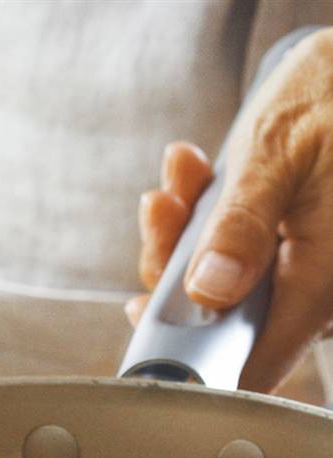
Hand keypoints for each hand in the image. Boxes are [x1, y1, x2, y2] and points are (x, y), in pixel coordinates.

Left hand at [129, 29, 332, 393]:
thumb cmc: (332, 96)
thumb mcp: (279, 153)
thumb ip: (242, 226)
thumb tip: (210, 290)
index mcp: (324, 281)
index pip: (252, 361)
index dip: (191, 353)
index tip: (143, 311)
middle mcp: (318, 290)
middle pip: (221, 318)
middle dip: (175, 264)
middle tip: (162, 205)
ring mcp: (302, 273)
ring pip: (219, 285)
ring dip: (184, 232)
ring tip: (181, 171)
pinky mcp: (287, 253)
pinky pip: (231, 256)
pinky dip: (203, 220)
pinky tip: (192, 173)